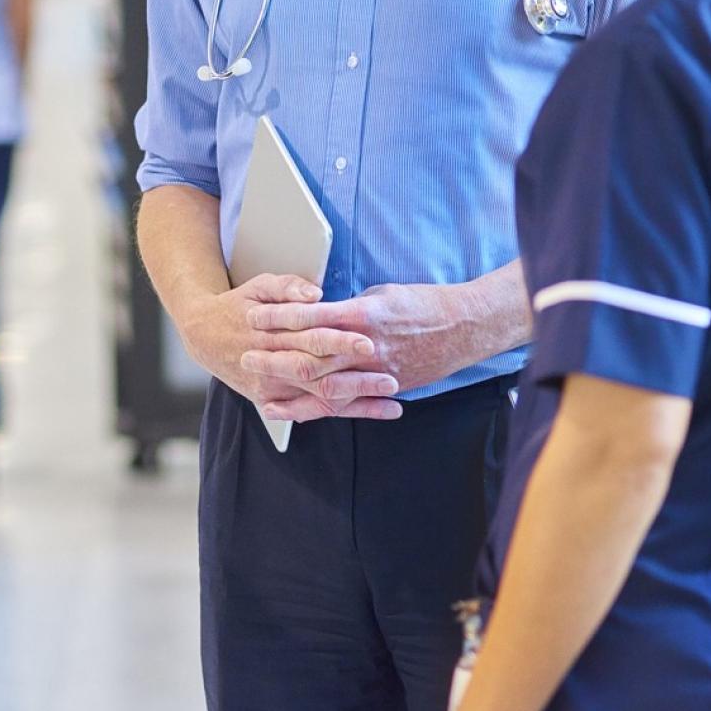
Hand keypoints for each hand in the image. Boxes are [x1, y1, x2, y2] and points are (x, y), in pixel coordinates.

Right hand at [177, 274, 395, 411]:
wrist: (203, 336)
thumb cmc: (238, 306)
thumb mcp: (257, 286)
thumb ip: (287, 287)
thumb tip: (315, 294)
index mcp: (270, 332)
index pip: (309, 337)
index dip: (338, 340)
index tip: (367, 340)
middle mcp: (271, 364)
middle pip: (318, 373)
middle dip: (356, 377)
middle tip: (390, 376)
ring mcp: (272, 388)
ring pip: (319, 398)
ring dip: (358, 401)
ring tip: (393, 399)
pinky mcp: (272, 401)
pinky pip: (312, 412)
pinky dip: (345, 413)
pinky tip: (373, 411)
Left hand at [248, 279, 467, 401]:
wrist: (464, 326)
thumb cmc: (422, 302)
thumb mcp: (381, 294)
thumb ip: (348, 307)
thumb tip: (321, 312)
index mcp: (362, 315)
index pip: (311, 316)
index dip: (279, 318)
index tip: (254, 316)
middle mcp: (366, 346)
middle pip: (312, 356)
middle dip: (275, 359)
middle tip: (246, 358)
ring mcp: (376, 371)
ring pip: (327, 387)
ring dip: (292, 394)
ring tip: (263, 398)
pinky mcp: (387, 387)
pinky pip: (350, 403)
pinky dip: (323, 411)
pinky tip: (300, 415)